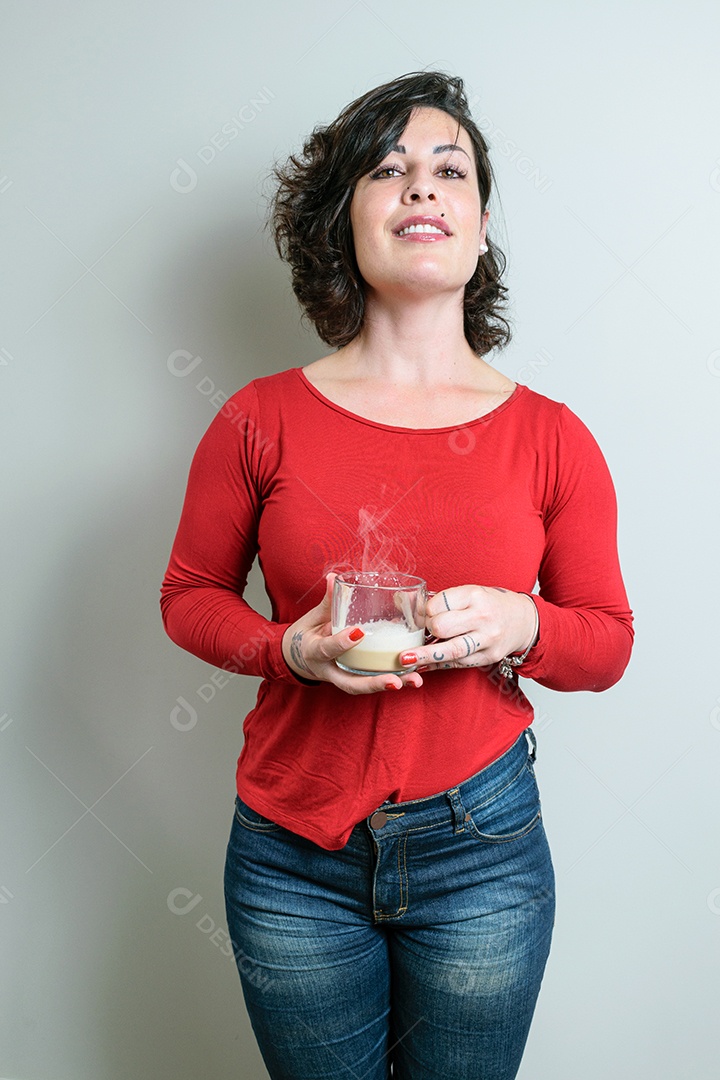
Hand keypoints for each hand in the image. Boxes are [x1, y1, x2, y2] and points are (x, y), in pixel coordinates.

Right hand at [282, 574, 423, 694]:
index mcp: (314, 652)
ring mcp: (342, 677)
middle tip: (395, 681)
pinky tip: (414, 676)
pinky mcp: (355, 678)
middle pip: (351, 683)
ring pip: (366, 686)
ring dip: (391, 684)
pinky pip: (373, 681)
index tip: (359, 633)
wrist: (300, 656)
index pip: (327, 649)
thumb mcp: (314, 617)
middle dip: (374, 683)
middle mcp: (328, 670)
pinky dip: (395, 680)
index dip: (341, 643)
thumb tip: (333, 577)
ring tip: (414, 680)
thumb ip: (328, 601)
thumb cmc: (310, 633)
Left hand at [399, 585, 537, 672]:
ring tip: (406, 660)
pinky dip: (438, 665)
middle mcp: (482, 617)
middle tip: (423, 632)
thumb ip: (441, 600)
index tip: (423, 615)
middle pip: (443, 627)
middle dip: (427, 631)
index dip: (426, 611)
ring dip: (425, 656)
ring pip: (451, 650)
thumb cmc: (489, 605)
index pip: (439, 603)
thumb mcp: (469, 593)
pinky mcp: (489, 657)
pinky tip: (424, 666)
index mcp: (474, 595)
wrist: (522, 620)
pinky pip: (458, 664)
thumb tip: (402, 601)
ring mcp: (487, 639)